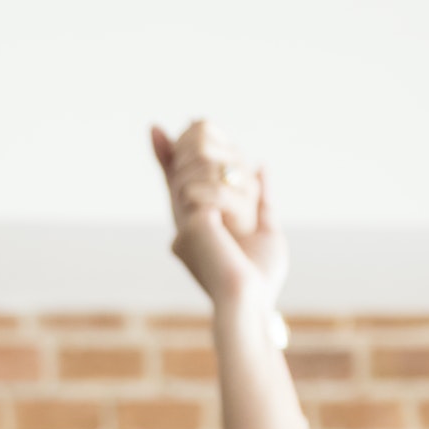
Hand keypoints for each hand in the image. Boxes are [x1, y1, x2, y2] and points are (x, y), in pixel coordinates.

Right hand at [149, 120, 284, 306]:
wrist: (250, 302)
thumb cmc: (258, 278)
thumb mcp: (266, 231)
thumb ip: (261, 201)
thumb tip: (261, 167)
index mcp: (195, 223)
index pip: (178, 177)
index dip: (168, 151)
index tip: (162, 126)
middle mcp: (181, 221)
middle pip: (189, 163)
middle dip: (214, 153)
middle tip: (239, 177)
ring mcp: (182, 221)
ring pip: (199, 166)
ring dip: (231, 178)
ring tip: (244, 215)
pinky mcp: (189, 223)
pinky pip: (209, 186)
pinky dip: (232, 199)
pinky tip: (234, 225)